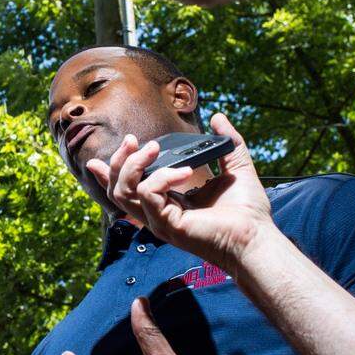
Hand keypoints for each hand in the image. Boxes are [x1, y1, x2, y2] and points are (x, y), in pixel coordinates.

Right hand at [86, 113, 271, 275]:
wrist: (258, 237)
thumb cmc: (248, 212)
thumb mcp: (235, 167)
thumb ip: (227, 142)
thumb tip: (218, 117)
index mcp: (166, 203)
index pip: (126, 190)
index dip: (107, 175)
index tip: (96, 161)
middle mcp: (158, 214)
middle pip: (116, 190)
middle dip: (118, 162)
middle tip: (134, 141)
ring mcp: (160, 222)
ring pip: (123, 193)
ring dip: (133, 165)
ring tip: (153, 147)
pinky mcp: (168, 226)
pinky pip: (149, 195)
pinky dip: (162, 177)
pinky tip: (184, 171)